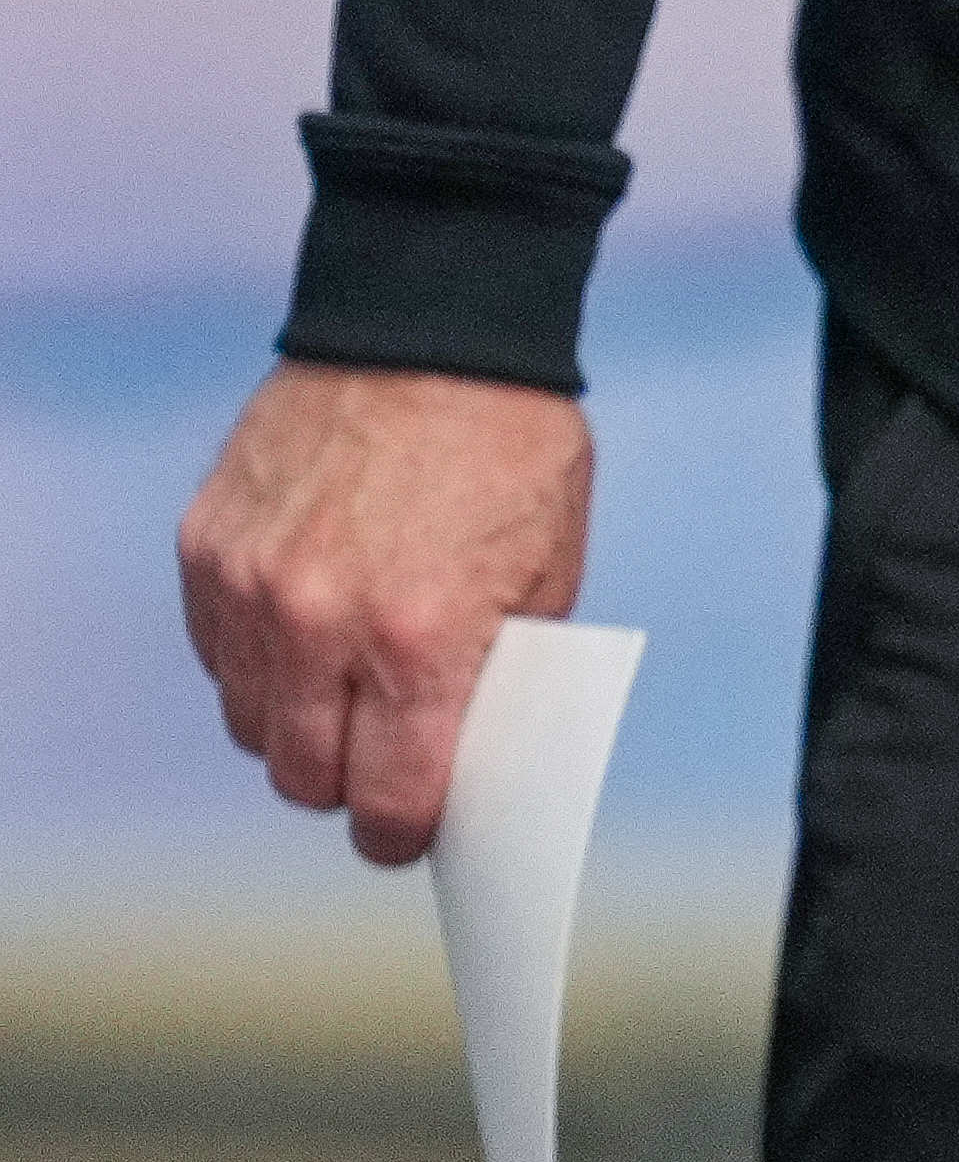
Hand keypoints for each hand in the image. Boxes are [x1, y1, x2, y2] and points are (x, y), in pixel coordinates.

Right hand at [180, 364, 596, 865]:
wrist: (429, 327)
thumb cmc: (511, 448)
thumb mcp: (549, 571)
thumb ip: (500, 672)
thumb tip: (468, 757)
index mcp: (421, 640)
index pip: (388, 799)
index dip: (403, 833)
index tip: (411, 834)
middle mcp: (319, 624)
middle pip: (303, 778)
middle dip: (347, 784)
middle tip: (382, 762)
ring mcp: (250, 587)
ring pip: (249, 724)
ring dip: (296, 725)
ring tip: (347, 687)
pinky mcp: (206, 549)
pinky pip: (217, 654)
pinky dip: (258, 660)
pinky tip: (308, 627)